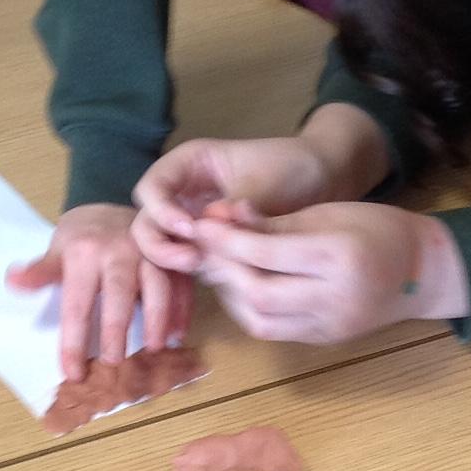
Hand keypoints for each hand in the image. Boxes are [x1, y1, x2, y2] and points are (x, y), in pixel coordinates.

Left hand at [9, 204, 193, 380]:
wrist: (112, 204)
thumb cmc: (83, 237)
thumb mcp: (58, 249)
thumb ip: (41, 272)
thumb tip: (12, 281)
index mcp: (85, 253)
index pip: (77, 303)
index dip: (74, 340)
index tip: (72, 373)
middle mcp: (120, 250)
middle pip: (119, 294)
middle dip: (117, 330)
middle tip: (114, 362)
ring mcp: (150, 251)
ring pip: (158, 285)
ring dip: (158, 318)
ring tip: (155, 349)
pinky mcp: (172, 255)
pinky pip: (181, 282)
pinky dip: (182, 308)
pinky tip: (178, 333)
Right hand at [131, 136, 334, 272]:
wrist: (324, 183)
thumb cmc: (293, 168)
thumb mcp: (266, 180)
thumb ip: (236, 205)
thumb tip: (209, 231)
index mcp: (188, 165)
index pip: (153, 187)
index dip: (162, 209)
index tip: (190, 228)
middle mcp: (182, 195)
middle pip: (147, 222)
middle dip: (160, 244)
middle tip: (192, 260)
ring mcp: (190, 224)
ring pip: (161, 249)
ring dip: (169, 268)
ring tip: (200, 275)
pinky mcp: (204, 251)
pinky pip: (184, 268)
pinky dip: (184, 286)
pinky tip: (192, 304)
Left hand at [191, 201, 464, 344]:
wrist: (422, 271)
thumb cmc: (376, 229)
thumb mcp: (328, 212)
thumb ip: (275, 222)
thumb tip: (221, 218)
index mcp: (338, 256)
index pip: (266, 252)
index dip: (226, 239)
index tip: (201, 224)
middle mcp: (335, 297)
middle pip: (258, 293)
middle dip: (222, 269)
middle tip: (202, 247)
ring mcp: (330, 325)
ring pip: (260, 321)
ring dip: (229, 294)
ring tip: (219, 267)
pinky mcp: (325, 341)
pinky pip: (274, 331)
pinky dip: (249, 310)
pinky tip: (242, 287)